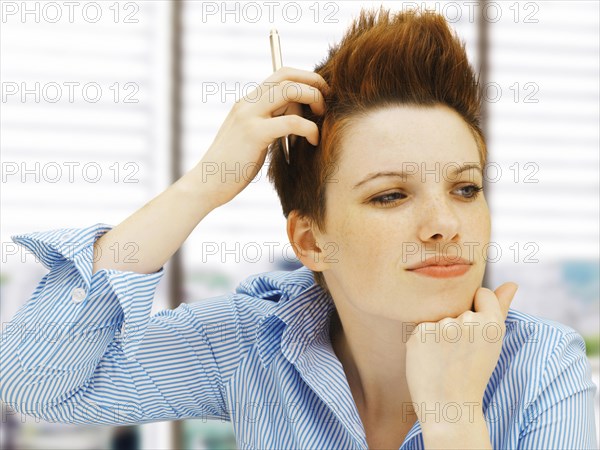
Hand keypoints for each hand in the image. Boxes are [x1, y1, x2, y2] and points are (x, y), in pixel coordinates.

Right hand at [195, 66, 328, 206]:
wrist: (206, 184)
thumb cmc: (232, 167)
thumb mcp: (253, 138)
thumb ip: (270, 123)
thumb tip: (298, 116)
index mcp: (247, 102)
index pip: (281, 75)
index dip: (305, 79)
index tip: (321, 95)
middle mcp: (247, 103)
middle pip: (287, 75)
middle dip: (314, 83)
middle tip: (327, 103)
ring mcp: (249, 116)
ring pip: (290, 91)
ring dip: (313, 100)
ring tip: (321, 120)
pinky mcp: (255, 134)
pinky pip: (292, 122)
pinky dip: (309, 128)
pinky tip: (313, 141)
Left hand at [405, 282, 518, 425]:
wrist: (450, 408)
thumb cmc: (472, 374)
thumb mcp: (492, 342)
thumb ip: (499, 308)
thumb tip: (512, 283)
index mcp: (493, 323)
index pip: (482, 293)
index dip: (477, 310)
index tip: (474, 333)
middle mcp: (469, 322)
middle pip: (458, 308)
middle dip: (456, 327)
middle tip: (459, 356)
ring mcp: (443, 327)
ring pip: (438, 318)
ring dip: (438, 334)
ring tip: (444, 360)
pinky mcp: (420, 333)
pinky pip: (420, 327)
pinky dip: (422, 342)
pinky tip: (429, 360)